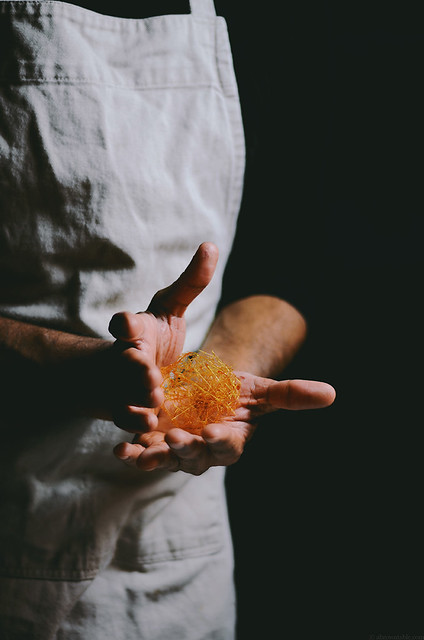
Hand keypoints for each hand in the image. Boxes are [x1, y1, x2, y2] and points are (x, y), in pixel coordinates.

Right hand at [105, 242, 218, 429]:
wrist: (132, 373)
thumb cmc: (153, 338)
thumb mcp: (171, 308)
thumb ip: (190, 283)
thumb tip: (210, 246)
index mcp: (136, 332)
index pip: (125, 324)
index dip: (124, 324)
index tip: (126, 324)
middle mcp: (126, 359)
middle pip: (125, 361)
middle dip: (134, 366)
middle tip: (149, 371)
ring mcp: (122, 388)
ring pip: (124, 395)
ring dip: (136, 398)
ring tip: (155, 399)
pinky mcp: (128, 413)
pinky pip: (127, 421)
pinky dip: (134, 425)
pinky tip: (149, 426)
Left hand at [113, 372, 335, 474]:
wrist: (209, 389)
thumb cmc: (239, 393)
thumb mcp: (263, 391)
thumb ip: (292, 395)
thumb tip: (332, 393)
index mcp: (230, 439)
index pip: (228, 445)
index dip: (222, 441)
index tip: (214, 433)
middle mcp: (202, 449)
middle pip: (195, 456)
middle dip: (186, 450)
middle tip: (178, 439)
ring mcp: (176, 447)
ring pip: (166, 457)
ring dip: (156, 455)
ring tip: (142, 449)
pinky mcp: (155, 440)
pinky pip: (142, 451)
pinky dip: (131, 453)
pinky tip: (121, 450)